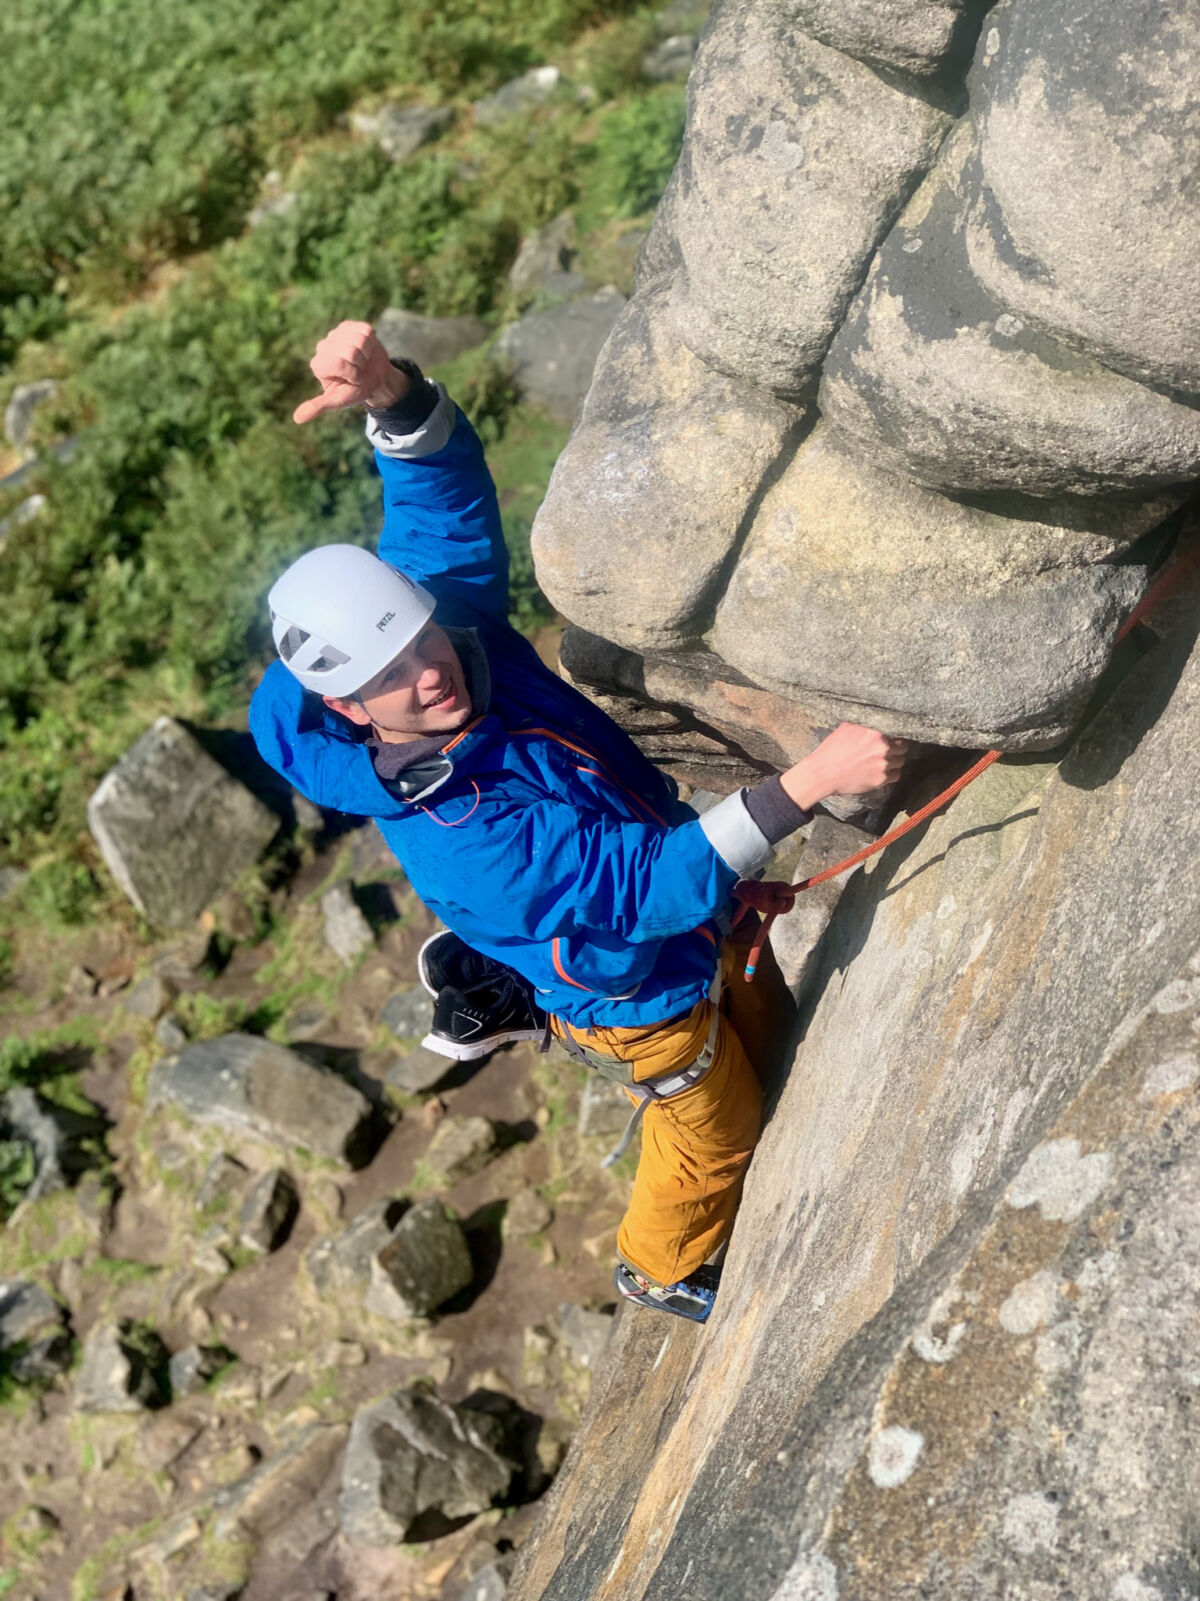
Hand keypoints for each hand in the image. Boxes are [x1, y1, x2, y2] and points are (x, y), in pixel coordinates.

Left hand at [292, 320, 407, 423]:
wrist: (374, 379)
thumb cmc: (355, 391)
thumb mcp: (337, 401)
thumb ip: (318, 406)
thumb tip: (297, 419)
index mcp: (318, 364)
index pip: (339, 363)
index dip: (352, 373)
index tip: (352, 379)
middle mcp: (323, 347)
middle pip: (351, 351)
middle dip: (360, 364)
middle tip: (358, 370)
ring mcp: (335, 334)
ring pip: (359, 339)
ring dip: (366, 353)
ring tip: (362, 360)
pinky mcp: (348, 326)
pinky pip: (364, 330)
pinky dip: (370, 341)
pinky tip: (366, 349)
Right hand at [780, 724, 907, 811]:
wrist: (822, 773)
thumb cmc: (832, 750)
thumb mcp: (846, 727)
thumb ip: (865, 723)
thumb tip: (875, 715)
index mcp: (875, 731)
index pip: (899, 730)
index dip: (896, 734)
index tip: (894, 737)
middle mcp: (882, 747)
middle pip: (903, 746)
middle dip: (896, 748)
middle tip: (887, 750)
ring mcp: (883, 764)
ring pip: (900, 761)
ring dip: (894, 761)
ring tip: (882, 761)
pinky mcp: (881, 779)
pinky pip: (896, 775)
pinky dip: (890, 774)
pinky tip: (880, 771)